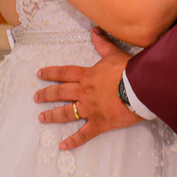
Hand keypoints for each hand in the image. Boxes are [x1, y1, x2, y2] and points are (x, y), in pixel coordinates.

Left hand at [35, 29, 140, 149]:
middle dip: (46, 95)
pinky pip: (83, 134)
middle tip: (36, 97)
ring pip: (66, 113)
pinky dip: (73, 141)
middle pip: (60, 93)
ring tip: (42, 118)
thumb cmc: (128, 70)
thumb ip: (103, 44)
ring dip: (52, 116)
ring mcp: (89, 109)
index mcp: (86, 76)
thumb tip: (95, 31)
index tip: (39, 74)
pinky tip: (63, 146)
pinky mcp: (98, 123)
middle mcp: (83, 92)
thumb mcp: (114, 54)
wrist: (140, 88)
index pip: (64, 74)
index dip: (50, 73)